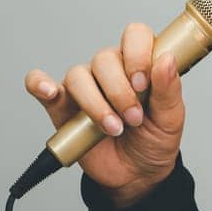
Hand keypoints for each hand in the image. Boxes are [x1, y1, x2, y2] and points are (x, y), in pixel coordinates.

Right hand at [23, 22, 185, 206]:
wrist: (137, 175)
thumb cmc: (155, 140)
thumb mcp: (172, 118)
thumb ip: (169, 88)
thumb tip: (167, 60)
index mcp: (139, 63)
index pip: (134, 36)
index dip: (136, 55)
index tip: (142, 84)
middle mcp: (110, 70)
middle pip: (104, 58)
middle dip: (119, 92)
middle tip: (133, 119)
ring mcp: (84, 87)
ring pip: (77, 75)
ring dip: (95, 104)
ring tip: (112, 128)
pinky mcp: (62, 107)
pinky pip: (39, 84)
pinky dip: (39, 84)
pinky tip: (49, 91)